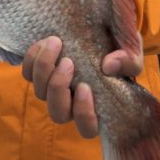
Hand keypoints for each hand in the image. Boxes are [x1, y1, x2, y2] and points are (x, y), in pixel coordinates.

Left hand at [22, 35, 142, 138]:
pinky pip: (28, 73)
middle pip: (58, 113)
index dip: (84, 114)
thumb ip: (128, 61)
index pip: (87, 128)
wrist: (102, 31)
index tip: (85, 87)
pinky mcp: (40, 73)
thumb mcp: (132, 53)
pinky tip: (45, 42)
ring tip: (56, 43)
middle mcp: (72, 104)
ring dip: (44, 69)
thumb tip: (109, 66)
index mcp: (97, 107)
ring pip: (40, 93)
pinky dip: (32, 58)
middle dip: (58, 88)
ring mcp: (54, 89)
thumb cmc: (120, 49)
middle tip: (68, 62)